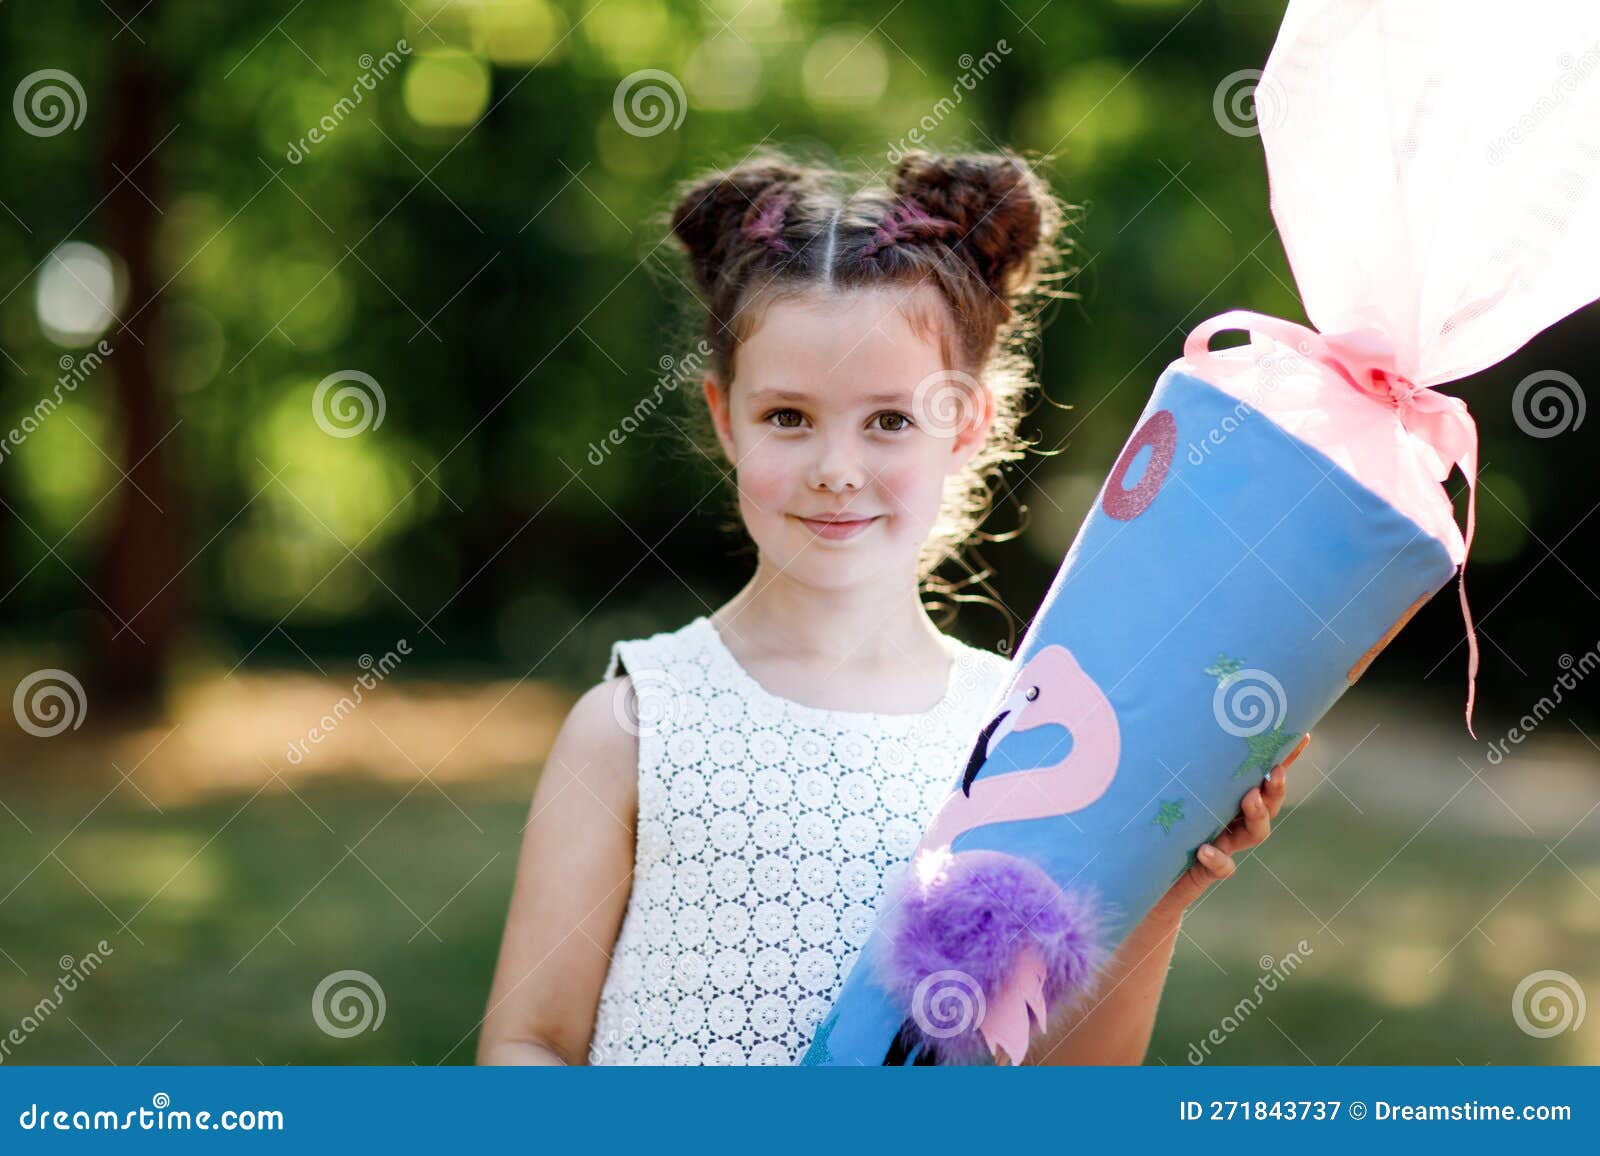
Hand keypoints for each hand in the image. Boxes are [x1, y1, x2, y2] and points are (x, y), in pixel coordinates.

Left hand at [1155, 732, 1308, 915]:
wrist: (1143, 876)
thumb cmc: (1152, 824)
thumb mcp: (1164, 790)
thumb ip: (1174, 766)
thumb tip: (1169, 720)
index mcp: (1226, 797)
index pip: (1260, 776)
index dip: (1284, 759)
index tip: (1303, 736)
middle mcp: (1231, 820)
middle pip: (1267, 804)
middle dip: (1275, 788)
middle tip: (1274, 772)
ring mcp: (1222, 845)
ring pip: (1254, 834)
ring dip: (1257, 815)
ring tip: (1251, 799)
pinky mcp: (1207, 869)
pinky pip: (1221, 867)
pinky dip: (1217, 859)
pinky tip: (1205, 850)